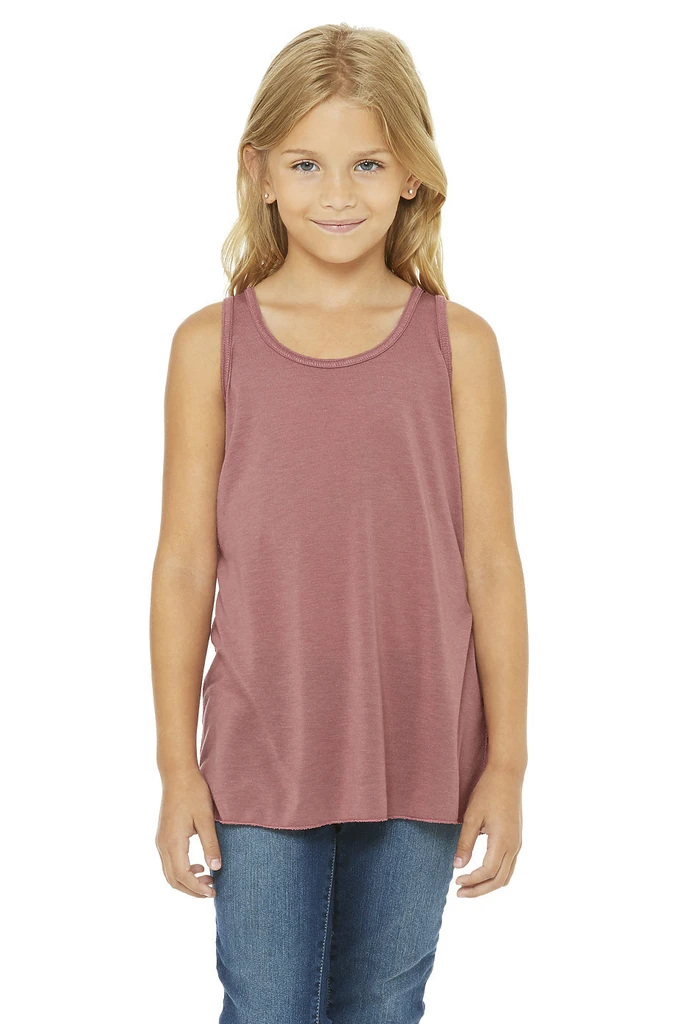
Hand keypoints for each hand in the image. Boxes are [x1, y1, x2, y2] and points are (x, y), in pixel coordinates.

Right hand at [155, 768, 221, 898]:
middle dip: (192, 890)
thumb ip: (211, 844)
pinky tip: (198, 866)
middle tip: (212, 891)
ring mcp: (161, 841)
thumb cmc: (193, 793)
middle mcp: (163, 844)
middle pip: (173, 879)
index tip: (213, 892)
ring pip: (169, 873)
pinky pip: (169, 862)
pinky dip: (181, 871)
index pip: (183, 876)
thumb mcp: (206, 819)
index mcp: (173, 842)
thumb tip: (216, 868)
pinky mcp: (163, 837)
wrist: (177, 774)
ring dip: (186, 881)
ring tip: (207, 879)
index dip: (197, 888)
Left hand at [452, 762, 522, 896]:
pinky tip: (481, 873)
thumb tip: (457, 866)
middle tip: (460, 893)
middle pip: (499, 880)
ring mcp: (518, 843)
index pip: (488, 872)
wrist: (508, 774)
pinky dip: (496, 875)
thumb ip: (465, 842)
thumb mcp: (472, 816)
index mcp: (503, 840)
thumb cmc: (488, 792)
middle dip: (480, 890)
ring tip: (469, 886)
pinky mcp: (517, 839)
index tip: (455, 881)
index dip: (472, 881)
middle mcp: (514, 845)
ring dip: (488, 885)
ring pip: (506, 876)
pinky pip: (509, 866)